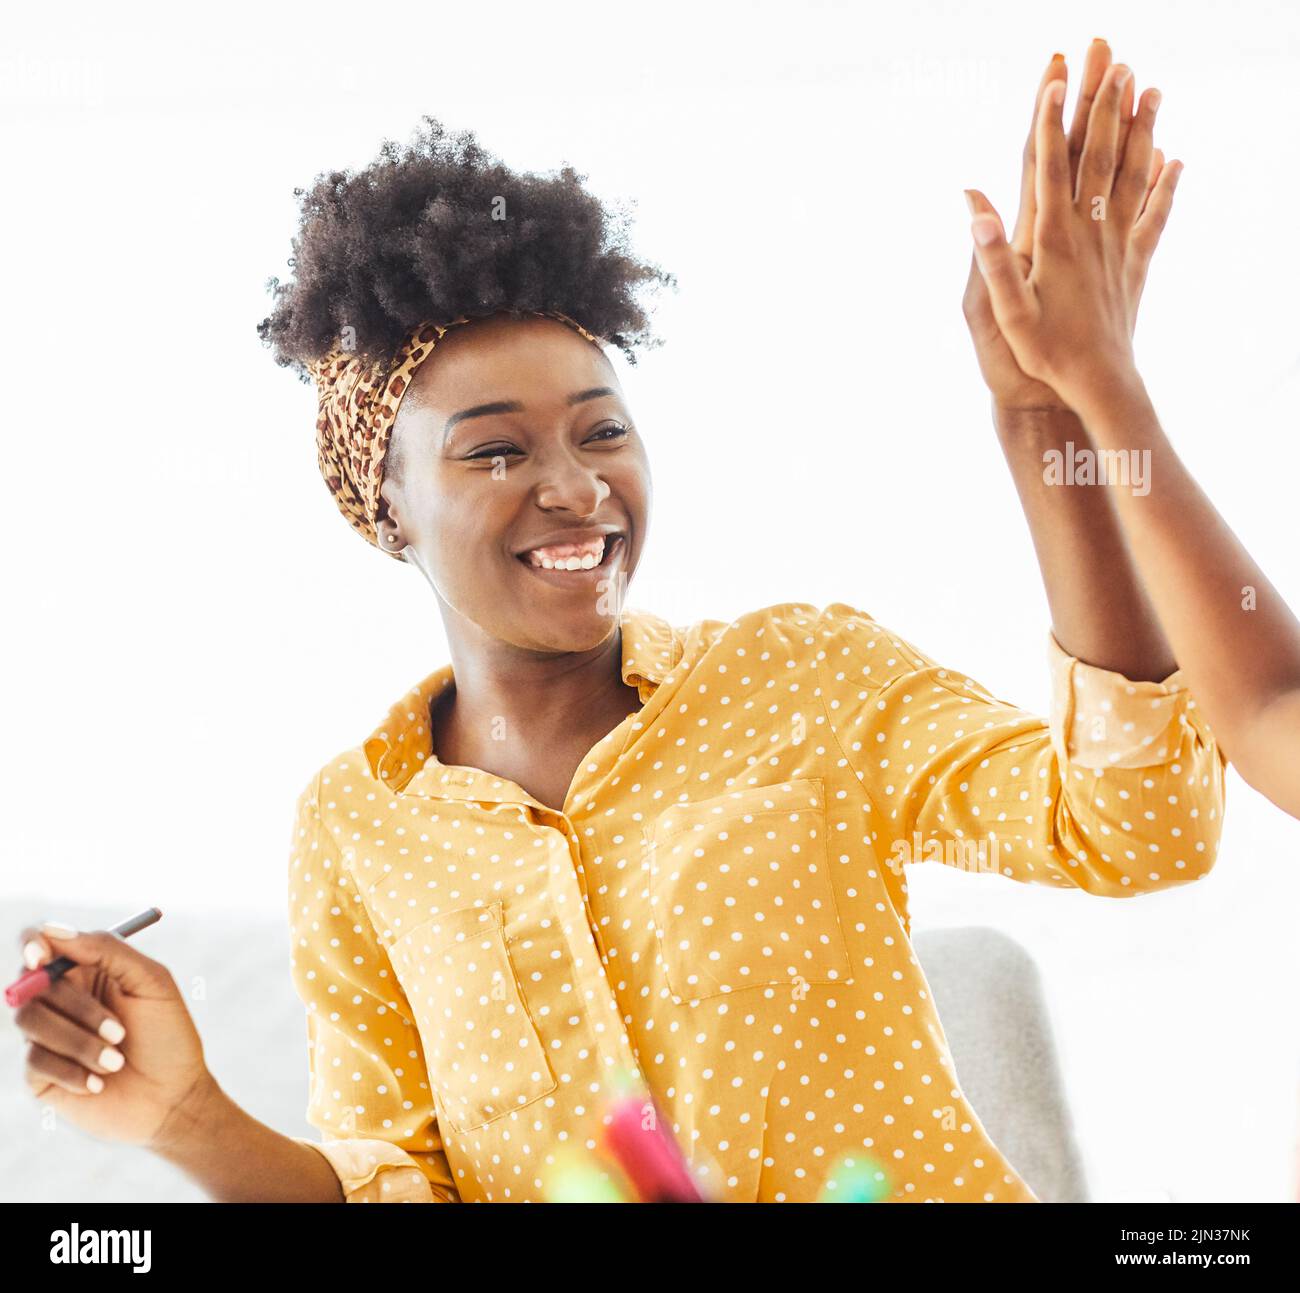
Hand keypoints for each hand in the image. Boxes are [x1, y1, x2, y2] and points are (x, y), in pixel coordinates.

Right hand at [15, 922, 213, 1149]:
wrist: (174, 1099)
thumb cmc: (168, 1035)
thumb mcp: (151, 982)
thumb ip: (106, 949)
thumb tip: (52, 931)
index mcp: (87, 968)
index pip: (40, 942)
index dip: (33, 942)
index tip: (41, 954)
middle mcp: (60, 998)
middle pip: (31, 983)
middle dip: (78, 1007)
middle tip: (119, 1031)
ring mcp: (46, 1035)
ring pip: (30, 1020)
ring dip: (79, 1041)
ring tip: (118, 1060)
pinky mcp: (39, 1074)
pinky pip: (34, 1060)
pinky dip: (72, 1070)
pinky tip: (101, 1083)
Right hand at [966, 56, 1181, 411]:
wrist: (1096, 383)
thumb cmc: (1042, 353)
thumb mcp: (1002, 311)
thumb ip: (993, 257)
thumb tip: (977, 208)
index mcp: (1052, 240)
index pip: (1051, 167)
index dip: (1052, 120)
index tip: (1057, 76)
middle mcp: (1089, 233)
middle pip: (1097, 155)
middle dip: (1103, 103)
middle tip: (1110, 56)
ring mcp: (1116, 245)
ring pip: (1132, 174)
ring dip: (1141, 128)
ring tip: (1149, 87)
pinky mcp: (1135, 264)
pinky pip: (1155, 217)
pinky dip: (1166, 186)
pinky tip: (1174, 161)